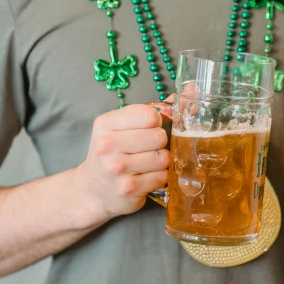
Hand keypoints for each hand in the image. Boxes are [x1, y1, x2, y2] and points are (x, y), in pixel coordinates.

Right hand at [73, 104, 169, 222]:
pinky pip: (163, 176)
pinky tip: (146, 177)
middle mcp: (107, 145)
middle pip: (159, 136)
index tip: (148, 128)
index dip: (156, 121)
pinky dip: (160, 177)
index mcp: (105, 123)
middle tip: (147, 149)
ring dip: (161, 161)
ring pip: (163, 157)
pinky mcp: (129, 188)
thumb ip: (151, 110)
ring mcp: (118, 168)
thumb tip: (189, 93)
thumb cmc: (113, 154)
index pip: (149, 115)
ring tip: (147, 164)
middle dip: (160, 142)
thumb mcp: (120, 128)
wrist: (94, 190)